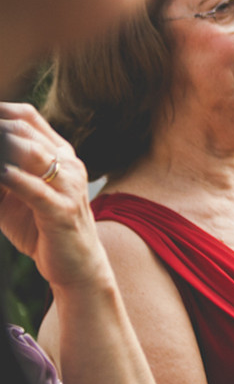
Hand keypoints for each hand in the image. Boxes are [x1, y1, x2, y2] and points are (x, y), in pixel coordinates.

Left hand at [0, 102, 108, 291]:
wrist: (77, 266)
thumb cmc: (42, 229)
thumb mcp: (13, 196)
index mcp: (59, 155)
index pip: (27, 117)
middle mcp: (68, 164)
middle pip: (24, 129)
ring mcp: (68, 186)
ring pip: (31, 153)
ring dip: (0, 147)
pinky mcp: (62, 211)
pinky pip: (34, 189)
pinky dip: (11, 179)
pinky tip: (0, 174)